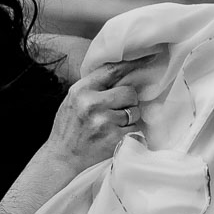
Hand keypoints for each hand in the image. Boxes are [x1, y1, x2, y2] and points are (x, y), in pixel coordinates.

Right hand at [41, 54, 153, 172]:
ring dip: (130, 118)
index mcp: (81, 90)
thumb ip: (93, 88)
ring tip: (112, 125)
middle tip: (117, 110)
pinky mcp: (115, 138)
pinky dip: (131, 132)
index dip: (133, 64)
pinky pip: (136, 129)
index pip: (112, 71)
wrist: (63, 157)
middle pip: (130, 92)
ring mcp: (104, 121)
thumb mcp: (73, 101)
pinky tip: (116, 136)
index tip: (150, 56)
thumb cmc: (70, 128)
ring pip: (135, 111)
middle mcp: (92, 103)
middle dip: (129, 101)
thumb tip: (122, 74)